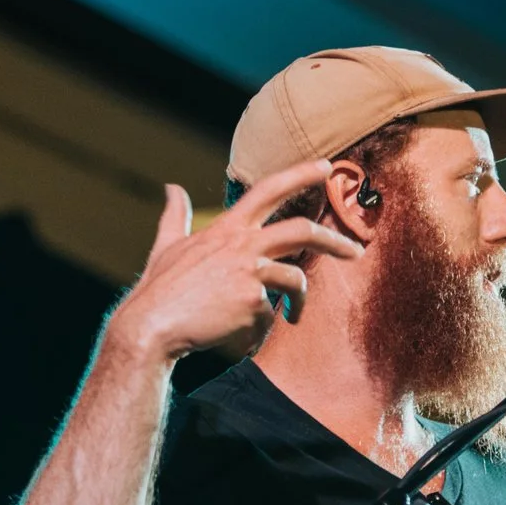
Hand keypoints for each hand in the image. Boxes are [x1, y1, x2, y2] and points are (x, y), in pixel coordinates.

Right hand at [110, 160, 363, 362]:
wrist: (150, 326)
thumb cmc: (159, 289)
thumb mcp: (167, 245)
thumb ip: (175, 215)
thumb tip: (171, 187)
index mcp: (226, 228)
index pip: (268, 189)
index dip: (300, 174)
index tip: (326, 167)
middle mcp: (242, 244)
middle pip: (302, 230)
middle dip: (335, 240)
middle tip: (355, 250)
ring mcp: (249, 272)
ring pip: (294, 280)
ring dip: (300, 302)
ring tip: (296, 316)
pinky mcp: (253, 302)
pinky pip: (269, 317)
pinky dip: (258, 331)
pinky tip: (238, 337)